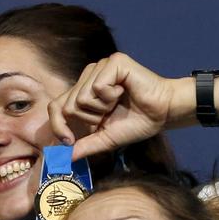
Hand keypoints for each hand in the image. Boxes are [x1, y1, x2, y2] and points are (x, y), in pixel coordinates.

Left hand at [48, 52, 192, 160]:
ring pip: (82, 96)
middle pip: (68, 105)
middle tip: (109, 115)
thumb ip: (86, 145)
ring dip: (102, 107)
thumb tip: (66, 158)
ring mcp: (99, 67)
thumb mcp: (106, 139)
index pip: (55, 107)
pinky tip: (123, 91)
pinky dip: (111, 95)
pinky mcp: (112, 61)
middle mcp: (88, 77)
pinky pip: (97, 86)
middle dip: (90, 118)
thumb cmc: (137, 122)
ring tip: (118, 102)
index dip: (58, 125)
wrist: (163, 113)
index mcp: (83, 93)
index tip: (69, 141)